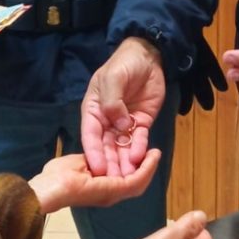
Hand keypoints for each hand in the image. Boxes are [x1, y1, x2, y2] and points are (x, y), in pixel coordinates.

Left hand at [27, 151, 160, 213]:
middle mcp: (109, 192)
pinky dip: (146, 168)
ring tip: (156, 152)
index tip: (143, 152)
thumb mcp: (78, 162)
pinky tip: (152, 155)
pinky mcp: (115, 190)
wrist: (48, 189)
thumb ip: (93, 158)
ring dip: (148, 166)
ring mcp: (113, 193)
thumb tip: (102, 156)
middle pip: (134, 180)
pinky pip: (136, 180)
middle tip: (155, 153)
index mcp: (101, 186)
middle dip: (145, 166)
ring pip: (138, 180)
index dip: (134, 165)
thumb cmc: (56, 177)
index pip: (123, 178)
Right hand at [81, 38, 164, 177]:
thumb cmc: (124, 64)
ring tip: (129, 177)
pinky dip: (139, 148)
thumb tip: (118, 124)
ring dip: (124, 162)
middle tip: (114, 182)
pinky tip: (141, 157)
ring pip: (122, 147)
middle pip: (106, 146)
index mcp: (93, 110)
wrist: (148, 56)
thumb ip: (112, 101)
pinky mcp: (140, 123)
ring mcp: (124, 123)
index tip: (96, 168)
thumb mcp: (113, 78)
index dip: (93, 152)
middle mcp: (106, 121)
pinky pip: (139, 139)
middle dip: (110, 164)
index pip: (90, 134)